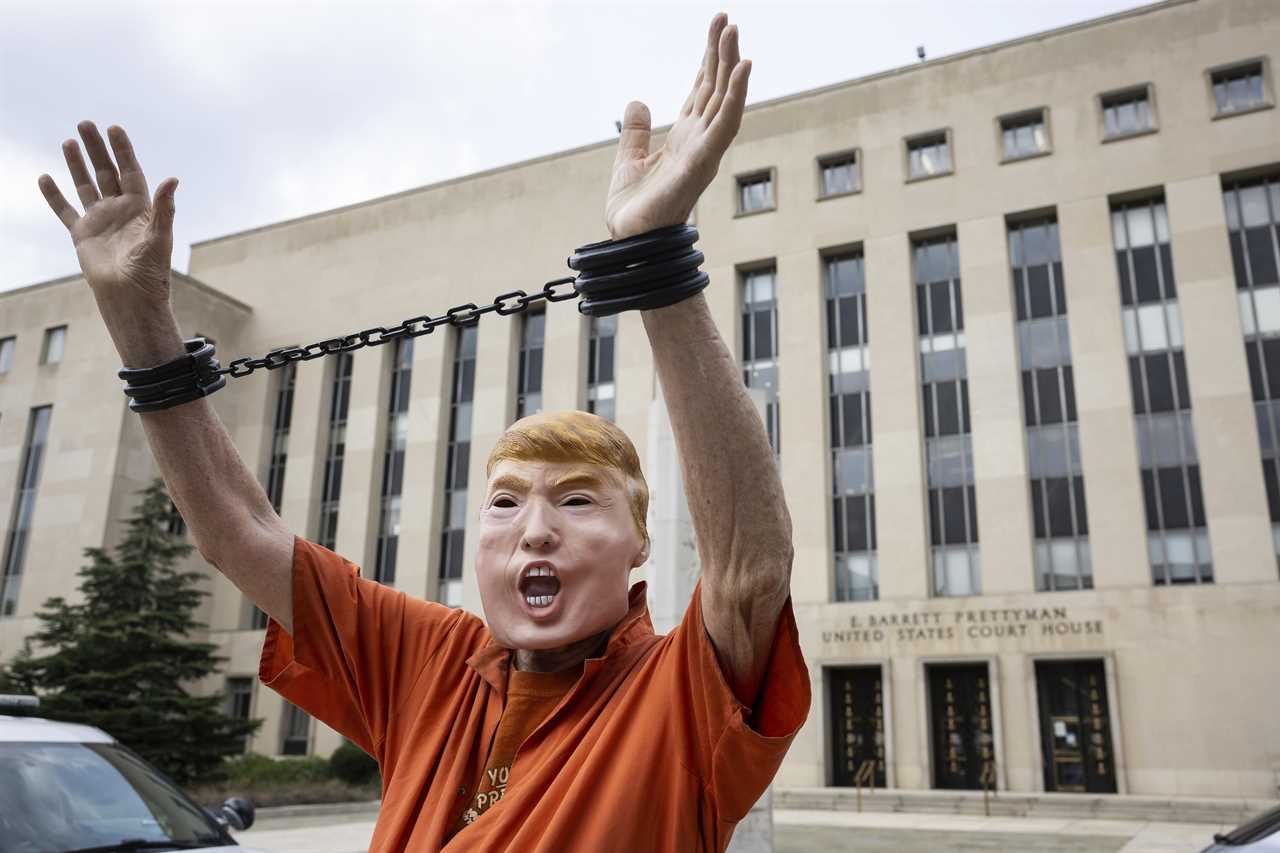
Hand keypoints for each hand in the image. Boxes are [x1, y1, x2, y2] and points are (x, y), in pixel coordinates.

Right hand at [38, 122, 178, 304]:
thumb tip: (173, 179)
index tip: (114, 128)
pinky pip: (65, 210)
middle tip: (85, 124)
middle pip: (106, 172)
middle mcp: (119, 210)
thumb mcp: (160, 237)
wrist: (130, 296)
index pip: (131, 171)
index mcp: (140, 208)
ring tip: (69, 141)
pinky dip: (54, 195)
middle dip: (97, 148)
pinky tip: (45, 177)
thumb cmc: (151, 271)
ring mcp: (100, 220)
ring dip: (77, 164)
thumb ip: (164, 208)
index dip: (123, 150)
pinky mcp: (82, 234)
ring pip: (86, 184)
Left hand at [605, 13, 750, 240]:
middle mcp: (700, 142)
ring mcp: (704, 152)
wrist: (629, 241)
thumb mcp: (628, 159)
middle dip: (722, 53)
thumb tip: (638, 102)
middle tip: (727, 19)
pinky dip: (736, 96)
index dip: (709, 59)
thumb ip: (636, 131)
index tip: (717, 27)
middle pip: (716, 88)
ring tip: (735, 35)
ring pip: (725, 101)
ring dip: (732, 67)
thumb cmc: (634, 210)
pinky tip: (742, 70)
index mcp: (685, 138)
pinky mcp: (702, 163)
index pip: (702, 90)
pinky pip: (725, 124)